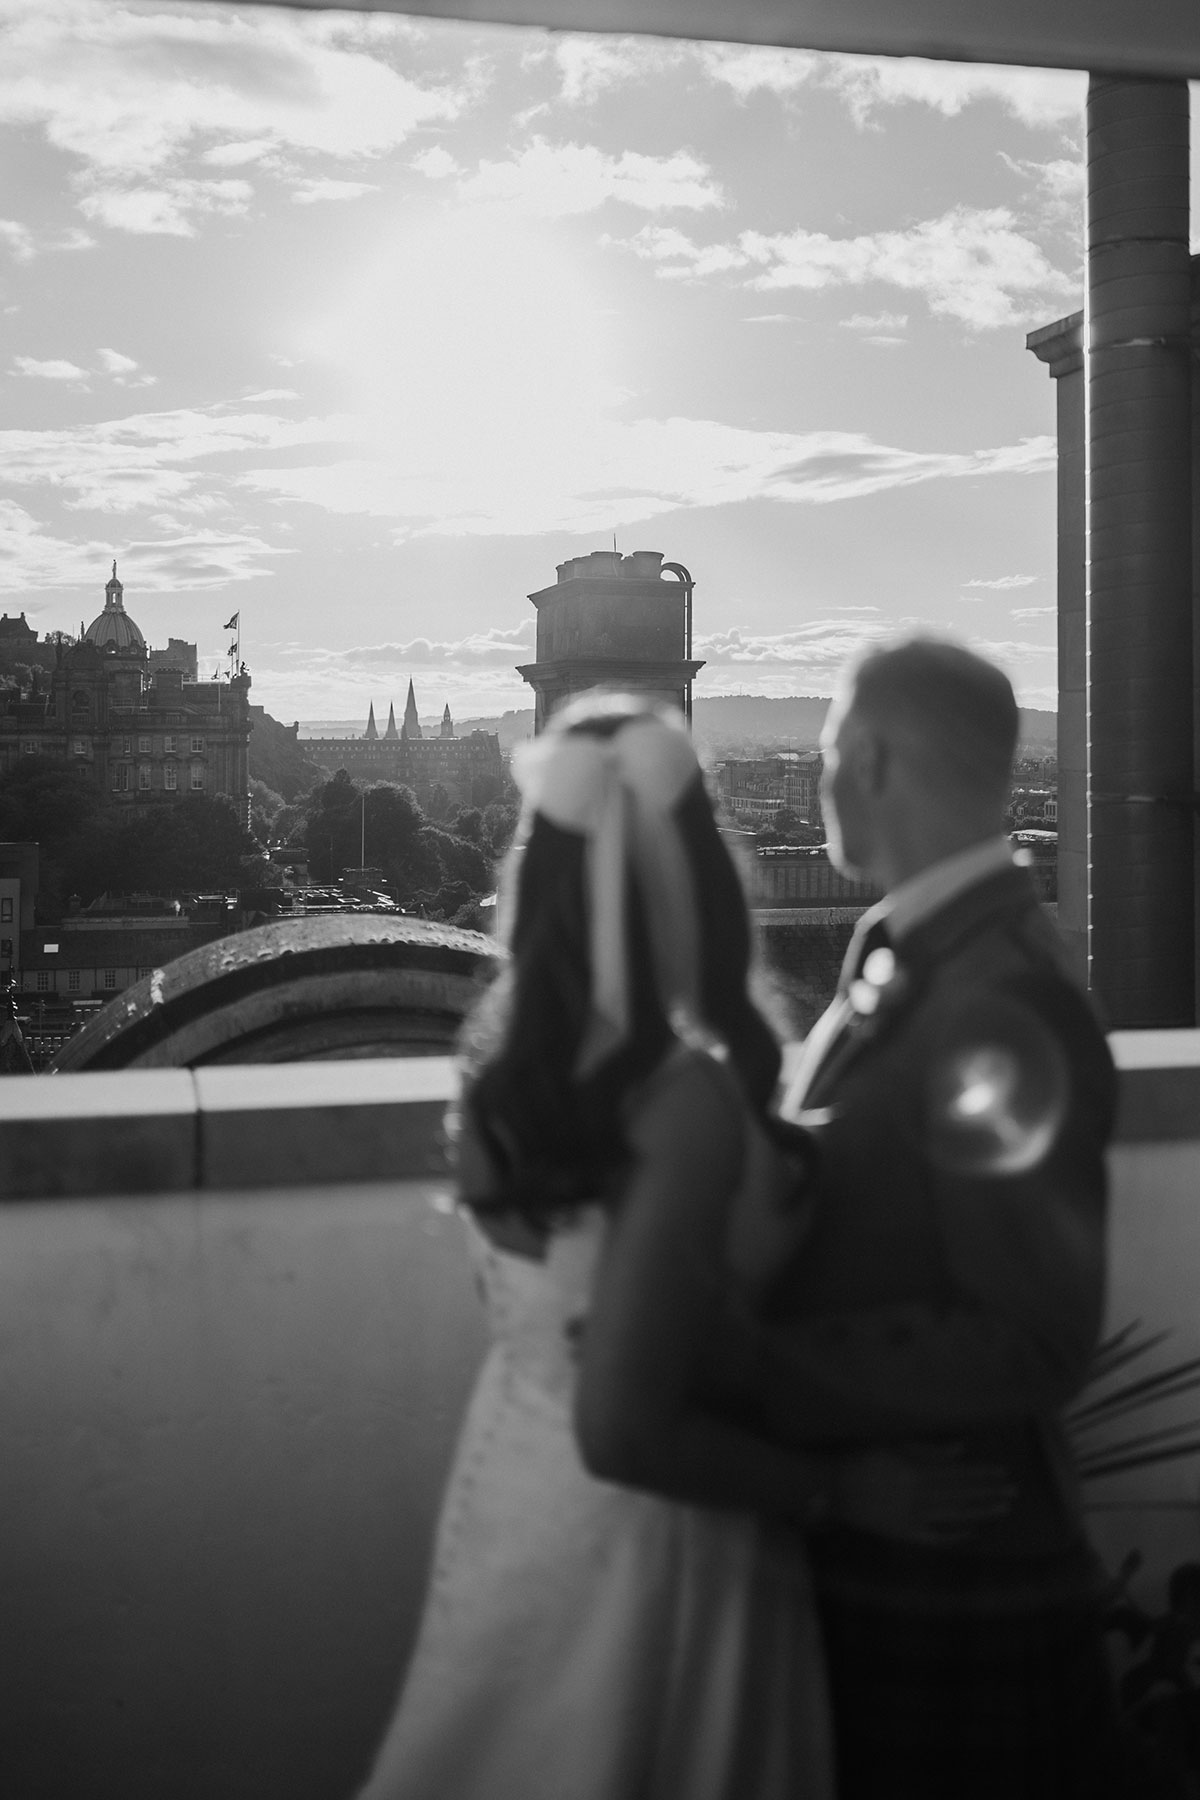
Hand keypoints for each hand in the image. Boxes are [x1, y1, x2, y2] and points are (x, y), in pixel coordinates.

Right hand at [831, 1441, 1014, 1545]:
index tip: (1003, 1473)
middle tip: (1014, 1493)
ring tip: (1002, 1509)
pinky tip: (973, 1532)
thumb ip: (928, 1449)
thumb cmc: (861, 1458)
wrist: (832, 1488)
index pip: (958, 1474)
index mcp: (915, 1472)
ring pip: (954, 1515)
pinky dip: (955, 1535)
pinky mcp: (904, 1532)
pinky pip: (935, 1536)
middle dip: (988, 1493)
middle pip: (961, 1495)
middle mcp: (918, 1496)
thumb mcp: (892, 1445)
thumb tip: (960, 1449)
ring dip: (980, 1511)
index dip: (982, 1474)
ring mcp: (912, 1517)